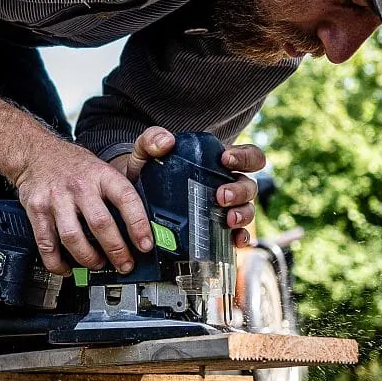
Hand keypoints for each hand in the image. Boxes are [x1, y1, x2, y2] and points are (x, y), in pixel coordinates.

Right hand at [14, 138, 152, 275]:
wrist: (36, 154)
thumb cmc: (73, 166)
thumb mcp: (101, 169)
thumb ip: (117, 194)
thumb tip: (140, 227)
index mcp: (101, 174)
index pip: (126, 198)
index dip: (138, 224)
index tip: (146, 245)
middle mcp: (79, 185)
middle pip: (100, 223)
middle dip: (116, 250)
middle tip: (125, 264)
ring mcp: (56, 198)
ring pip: (73, 237)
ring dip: (88, 258)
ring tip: (98, 264)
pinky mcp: (37, 210)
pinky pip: (47, 244)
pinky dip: (57, 263)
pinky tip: (67, 268)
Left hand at [110, 127, 265, 248]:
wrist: (132, 203)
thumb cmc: (147, 173)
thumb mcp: (145, 153)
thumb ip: (151, 140)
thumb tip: (167, 141)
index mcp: (217, 163)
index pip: (247, 156)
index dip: (244, 157)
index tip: (225, 159)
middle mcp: (227, 185)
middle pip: (249, 186)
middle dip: (239, 190)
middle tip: (221, 195)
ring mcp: (225, 209)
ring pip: (247, 210)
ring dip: (243, 214)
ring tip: (228, 219)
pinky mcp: (218, 231)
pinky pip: (239, 235)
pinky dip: (241, 238)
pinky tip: (235, 240)